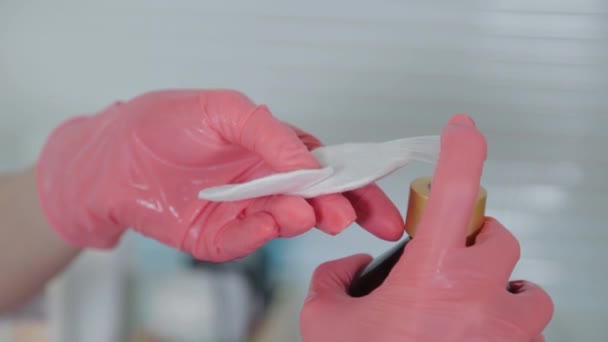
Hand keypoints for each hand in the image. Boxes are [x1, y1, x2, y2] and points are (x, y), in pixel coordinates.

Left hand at [37, 89, 402, 260]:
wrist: (113, 155)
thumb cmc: (166, 123)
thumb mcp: (225, 109)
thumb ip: (271, 133)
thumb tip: (312, 164)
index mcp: (277, 151)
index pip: (328, 168)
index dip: (355, 184)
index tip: (375, 196)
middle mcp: (267, 184)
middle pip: (316, 201)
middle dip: (340, 210)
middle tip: (350, 217)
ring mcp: (244, 212)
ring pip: (283, 222)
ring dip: (300, 219)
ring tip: (307, 213)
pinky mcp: (217, 237)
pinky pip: (243, 240)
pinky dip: (258, 235)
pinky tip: (268, 223)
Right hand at [300, 115, 553, 340]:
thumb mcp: (328, 323)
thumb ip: (334, 281)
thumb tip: (352, 267)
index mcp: (433, 276)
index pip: (455, 189)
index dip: (462, 148)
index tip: (462, 128)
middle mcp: (482, 297)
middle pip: (496, 235)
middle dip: (470, 242)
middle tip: (442, 266)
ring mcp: (512, 330)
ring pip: (523, 282)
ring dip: (495, 284)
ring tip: (463, 309)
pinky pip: (530, 322)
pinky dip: (506, 321)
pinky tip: (473, 338)